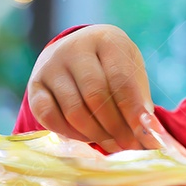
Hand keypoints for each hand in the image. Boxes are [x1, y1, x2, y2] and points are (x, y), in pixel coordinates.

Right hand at [27, 25, 160, 151]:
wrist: (78, 53)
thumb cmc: (113, 67)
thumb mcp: (132, 73)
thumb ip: (140, 101)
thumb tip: (150, 135)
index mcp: (106, 39)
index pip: (121, 80)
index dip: (133, 113)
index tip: (146, 137)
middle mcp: (74, 48)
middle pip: (96, 96)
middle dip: (116, 128)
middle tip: (130, 146)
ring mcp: (51, 66)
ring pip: (74, 110)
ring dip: (96, 135)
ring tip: (113, 145)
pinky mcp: (35, 85)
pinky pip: (49, 117)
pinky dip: (71, 134)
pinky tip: (87, 138)